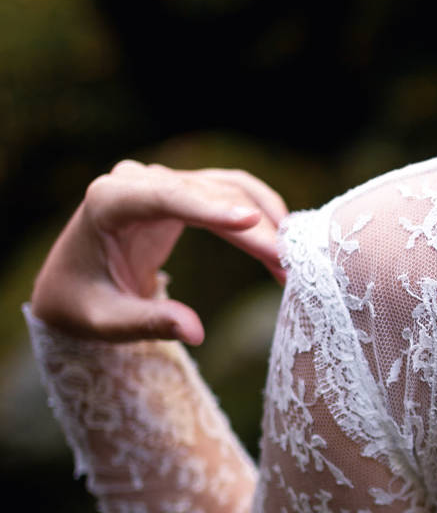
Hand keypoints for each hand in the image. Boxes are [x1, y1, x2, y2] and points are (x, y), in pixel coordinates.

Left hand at [30, 161, 289, 345]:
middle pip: (206, 194)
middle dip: (252, 228)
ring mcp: (161, 182)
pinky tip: (281, 243)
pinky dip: (258, 215)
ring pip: (226, 188)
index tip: (251, 221)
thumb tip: (194, 332)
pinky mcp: (181, 192)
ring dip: (264, 221)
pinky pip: (228, 194)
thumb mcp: (106, 322)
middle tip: (288, 265)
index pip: (165, 198)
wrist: (70, 286)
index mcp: (108, 201)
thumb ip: (147, 323)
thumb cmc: (81, 303)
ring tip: (290, 263)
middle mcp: (135, 180)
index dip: (211, 209)